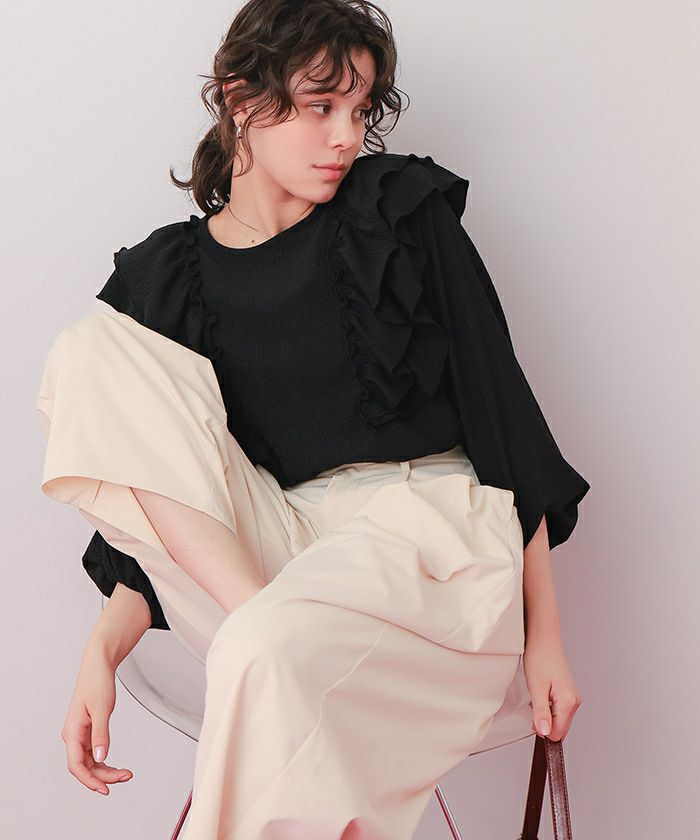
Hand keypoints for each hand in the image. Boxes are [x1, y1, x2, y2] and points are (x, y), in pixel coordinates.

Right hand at [61, 645, 133, 794]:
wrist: (98, 665)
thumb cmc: (97, 682)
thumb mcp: (102, 709)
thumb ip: (101, 734)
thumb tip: (100, 758)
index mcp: (72, 731)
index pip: (76, 765)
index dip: (90, 780)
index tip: (105, 789)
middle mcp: (73, 735)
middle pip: (84, 767)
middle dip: (103, 776)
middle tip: (125, 776)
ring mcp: (79, 733)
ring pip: (89, 761)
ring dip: (105, 770)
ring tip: (124, 773)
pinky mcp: (87, 730)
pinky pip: (92, 752)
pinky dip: (103, 760)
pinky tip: (114, 764)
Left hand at [522, 634, 581, 741]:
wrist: (543, 640)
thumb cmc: (539, 658)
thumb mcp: (536, 688)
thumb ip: (541, 713)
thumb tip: (544, 732)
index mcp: (568, 702)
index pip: (557, 734)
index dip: (542, 728)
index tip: (532, 716)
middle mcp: (574, 701)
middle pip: (559, 728)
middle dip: (544, 722)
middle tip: (534, 703)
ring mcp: (572, 697)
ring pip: (558, 719)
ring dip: (545, 713)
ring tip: (537, 695)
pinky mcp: (567, 692)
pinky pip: (558, 710)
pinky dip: (548, 707)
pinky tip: (541, 693)